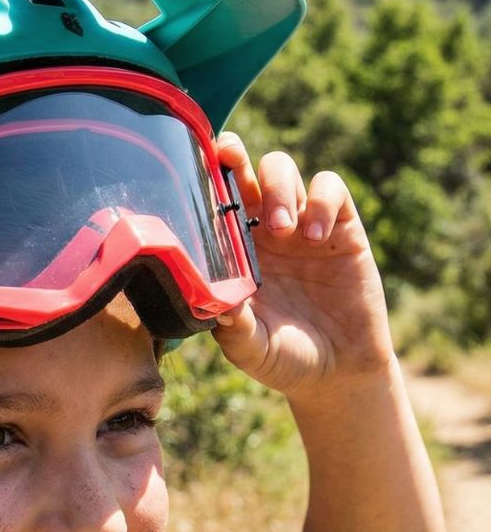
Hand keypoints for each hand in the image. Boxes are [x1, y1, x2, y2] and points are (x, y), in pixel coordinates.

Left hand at [211, 133, 395, 400]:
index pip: (212, 204)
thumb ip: (233, 328)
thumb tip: (217, 303)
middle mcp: (261, 232)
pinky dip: (321, 201)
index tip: (192, 163)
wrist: (338, 371)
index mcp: (231, 253)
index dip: (202, 178)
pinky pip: (330, 189)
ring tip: (281, 229)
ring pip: (282, 171)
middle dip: (235, 160)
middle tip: (230, 164)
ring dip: (277, 187)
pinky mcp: (340, 227)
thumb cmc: (283, 359)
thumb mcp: (250, 349)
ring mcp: (299, 225)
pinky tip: (316, 238)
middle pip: (245, 173)